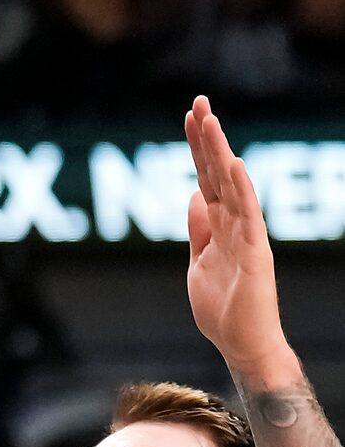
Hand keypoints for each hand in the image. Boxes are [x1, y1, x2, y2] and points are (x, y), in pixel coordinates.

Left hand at [186, 95, 294, 378]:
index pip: (207, 177)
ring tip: (210, 121)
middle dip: (207, 138)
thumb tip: (194, 194)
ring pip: (232, 186)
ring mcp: (247, 236)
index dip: (198, 148)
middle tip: (199, 102)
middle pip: (218, 173)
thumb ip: (198, 229)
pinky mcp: (256, 253)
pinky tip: (234, 164)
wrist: (242, 344)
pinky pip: (248, 216)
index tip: (190, 116)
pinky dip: (241, 189)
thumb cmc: (223, 306)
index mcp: (219, 225)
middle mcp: (236, 224)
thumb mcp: (199, 260)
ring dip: (220, 153)